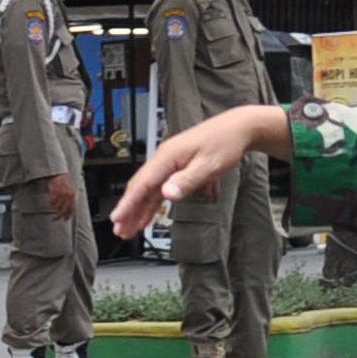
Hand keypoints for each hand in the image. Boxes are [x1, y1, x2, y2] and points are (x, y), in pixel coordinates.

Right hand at [44, 175, 78, 221]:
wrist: (59, 174)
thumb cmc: (64, 183)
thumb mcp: (69, 191)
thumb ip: (69, 199)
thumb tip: (67, 209)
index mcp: (73, 195)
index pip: (72, 208)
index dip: (68, 215)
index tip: (65, 220)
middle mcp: (68, 195)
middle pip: (64, 209)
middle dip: (59, 215)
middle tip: (54, 218)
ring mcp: (62, 193)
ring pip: (57, 205)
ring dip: (54, 208)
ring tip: (52, 208)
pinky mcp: (56, 191)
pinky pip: (52, 200)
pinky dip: (50, 202)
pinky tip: (50, 202)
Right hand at [112, 106, 283, 237]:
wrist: (239, 127)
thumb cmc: (226, 142)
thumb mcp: (209, 165)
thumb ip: (187, 181)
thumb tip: (166, 194)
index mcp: (168, 156)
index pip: (142, 183)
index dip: (128, 203)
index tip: (117, 218)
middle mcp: (164, 159)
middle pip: (140, 188)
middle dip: (128, 210)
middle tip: (120, 230)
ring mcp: (169, 163)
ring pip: (149, 190)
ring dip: (139, 210)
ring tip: (129, 229)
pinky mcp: (176, 167)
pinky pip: (159, 188)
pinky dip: (152, 204)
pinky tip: (148, 216)